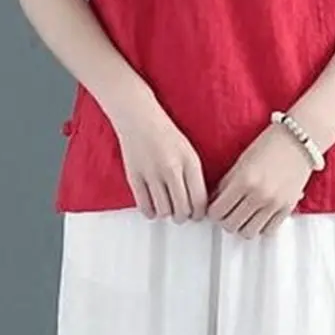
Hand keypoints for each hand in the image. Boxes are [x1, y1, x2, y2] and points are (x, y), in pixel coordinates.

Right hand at [109, 90, 207, 222]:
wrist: (139, 118)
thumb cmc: (165, 133)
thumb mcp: (189, 151)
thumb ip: (194, 176)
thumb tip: (198, 203)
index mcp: (190, 162)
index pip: (199, 200)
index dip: (199, 213)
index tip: (197, 215)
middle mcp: (172, 169)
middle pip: (182, 210)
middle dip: (184, 216)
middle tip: (183, 214)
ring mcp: (152, 174)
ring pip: (164, 211)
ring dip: (167, 214)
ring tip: (168, 208)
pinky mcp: (135, 178)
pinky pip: (145, 207)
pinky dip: (151, 212)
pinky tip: (154, 206)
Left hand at [206, 122, 314, 238]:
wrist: (299, 139)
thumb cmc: (270, 144)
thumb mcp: (241, 160)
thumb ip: (227, 182)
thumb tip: (215, 200)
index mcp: (243, 179)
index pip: (218, 211)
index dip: (213, 211)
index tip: (215, 207)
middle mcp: (258, 195)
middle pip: (230, 225)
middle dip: (225, 219)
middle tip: (227, 211)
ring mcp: (274, 203)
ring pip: (247, 233)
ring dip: (242, 225)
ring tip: (243, 215)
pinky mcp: (287, 207)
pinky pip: (268, 231)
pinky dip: (260, 226)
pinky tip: (258, 215)